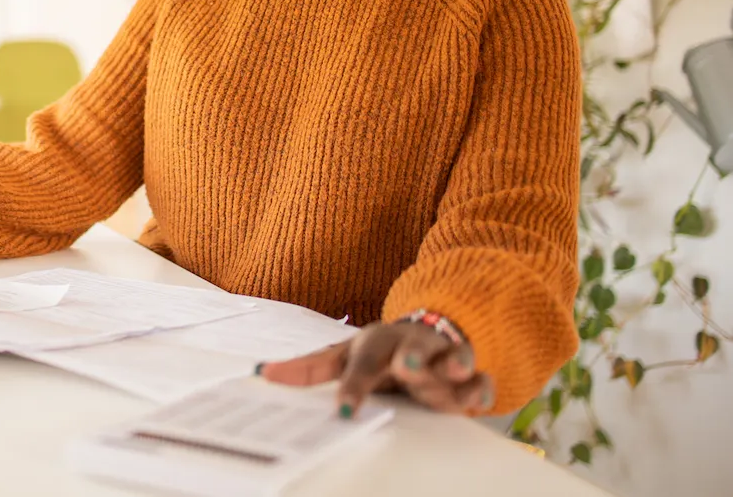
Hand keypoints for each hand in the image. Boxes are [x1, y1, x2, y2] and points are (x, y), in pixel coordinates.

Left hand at [258, 321, 494, 416]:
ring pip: (454, 357)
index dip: (353, 384)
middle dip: (413, 358)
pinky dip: (481, 389)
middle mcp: (412, 347)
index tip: (343, 409)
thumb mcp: (343, 356)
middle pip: (413, 349)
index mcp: (377, 343)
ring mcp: (443, 359)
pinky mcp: (469, 375)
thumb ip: (309, 368)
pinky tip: (478, 401)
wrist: (424, 334)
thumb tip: (263, 373)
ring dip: (454, 364)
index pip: (362, 362)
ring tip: (452, 372)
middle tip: (409, 369)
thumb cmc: (377, 353)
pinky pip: (481, 381)